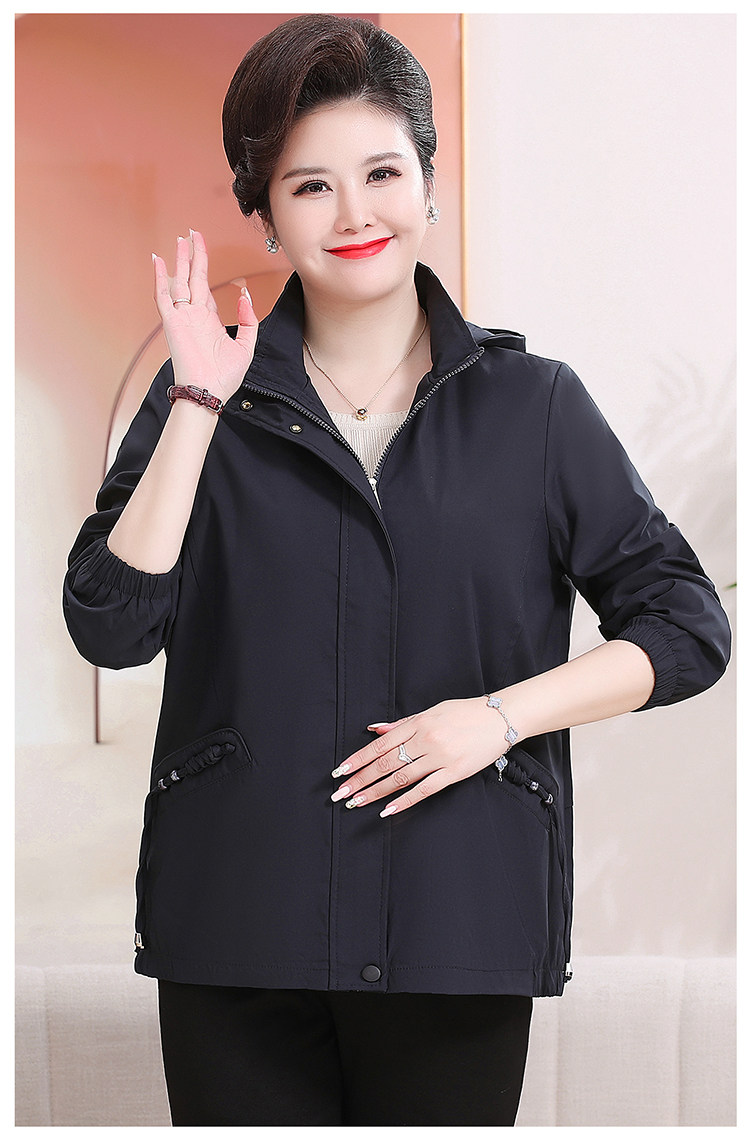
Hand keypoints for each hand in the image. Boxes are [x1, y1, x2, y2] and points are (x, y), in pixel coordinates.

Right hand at [152, 229, 258, 402]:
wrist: (209, 392)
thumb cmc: (225, 377)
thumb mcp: (246, 347)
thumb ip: (248, 321)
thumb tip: (245, 296)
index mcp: (209, 321)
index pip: (206, 289)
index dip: (206, 268)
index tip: (205, 250)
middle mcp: (194, 316)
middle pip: (193, 278)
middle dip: (193, 255)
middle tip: (192, 234)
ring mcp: (182, 318)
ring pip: (179, 281)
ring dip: (180, 260)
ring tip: (181, 240)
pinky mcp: (172, 323)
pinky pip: (163, 296)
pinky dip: (160, 278)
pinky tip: (159, 261)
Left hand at [329, 697, 512, 817]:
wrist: (501, 717)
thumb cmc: (465, 712)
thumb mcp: (431, 711)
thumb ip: (402, 724)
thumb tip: (374, 730)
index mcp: (417, 723)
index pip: (380, 745)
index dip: (358, 759)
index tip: (340, 771)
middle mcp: (425, 740)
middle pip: (385, 763)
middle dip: (360, 779)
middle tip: (340, 793)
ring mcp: (440, 757)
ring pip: (400, 778)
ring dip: (375, 792)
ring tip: (356, 802)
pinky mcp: (455, 772)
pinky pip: (425, 789)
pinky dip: (404, 801)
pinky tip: (388, 810)